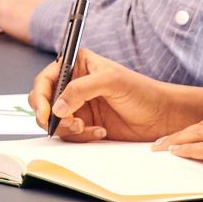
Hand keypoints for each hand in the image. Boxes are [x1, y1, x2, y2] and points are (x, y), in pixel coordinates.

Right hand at [36, 59, 202, 139]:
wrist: (161, 117)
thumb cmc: (142, 91)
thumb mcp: (111, 81)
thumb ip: (81, 89)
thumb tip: (57, 106)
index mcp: (77, 65)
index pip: (46, 78)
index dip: (41, 96)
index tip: (46, 111)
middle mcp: (74, 85)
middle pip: (44, 101)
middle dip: (50, 115)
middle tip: (65, 122)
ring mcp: (78, 106)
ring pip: (54, 121)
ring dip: (67, 128)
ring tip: (86, 127)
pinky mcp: (85, 125)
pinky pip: (69, 134)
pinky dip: (80, 136)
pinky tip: (100, 131)